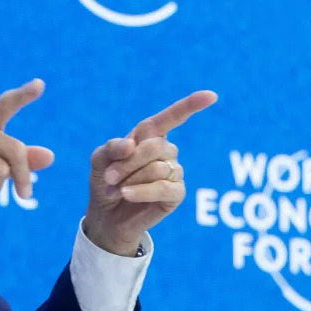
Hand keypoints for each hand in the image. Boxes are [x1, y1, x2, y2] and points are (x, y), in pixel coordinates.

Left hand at [83, 91, 217, 255]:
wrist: (106, 214)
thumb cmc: (106, 181)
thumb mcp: (99, 160)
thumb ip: (112, 147)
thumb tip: (131, 144)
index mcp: (149, 135)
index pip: (172, 117)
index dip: (190, 105)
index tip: (211, 96)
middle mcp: (166, 150)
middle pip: (155, 146)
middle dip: (128, 162)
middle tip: (110, 176)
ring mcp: (174, 171)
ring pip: (157, 168)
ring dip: (130, 179)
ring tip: (116, 189)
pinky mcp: (176, 193)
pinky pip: (163, 187)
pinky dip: (141, 191)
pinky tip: (126, 194)